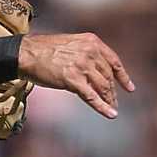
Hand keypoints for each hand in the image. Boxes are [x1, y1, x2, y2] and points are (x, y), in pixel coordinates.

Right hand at [17, 33, 135, 118]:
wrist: (27, 53)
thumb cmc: (44, 50)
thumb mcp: (71, 44)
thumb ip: (86, 53)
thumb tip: (96, 71)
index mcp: (92, 42)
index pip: (114, 61)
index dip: (123, 76)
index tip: (130, 88)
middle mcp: (90, 52)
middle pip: (108, 77)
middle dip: (113, 92)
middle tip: (115, 103)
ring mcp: (82, 66)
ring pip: (103, 87)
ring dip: (109, 100)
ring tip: (112, 109)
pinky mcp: (73, 80)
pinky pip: (92, 97)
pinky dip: (103, 107)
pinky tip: (110, 114)